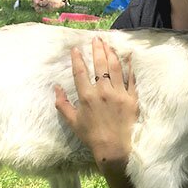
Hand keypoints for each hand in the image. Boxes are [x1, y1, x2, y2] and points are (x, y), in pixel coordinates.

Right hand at [55, 36, 137, 167]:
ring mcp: (119, 94)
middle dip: (97, 49)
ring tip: (108, 44)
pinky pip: (131, 78)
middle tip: (96, 39)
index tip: (76, 49)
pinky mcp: (132, 98)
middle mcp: (103, 91)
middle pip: (100, 64)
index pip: (80, 71)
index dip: (77, 58)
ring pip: (115, 67)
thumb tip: (55, 88)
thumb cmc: (91, 136)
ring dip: (111, 53)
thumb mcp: (72, 121)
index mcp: (86, 96)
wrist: (113, 149)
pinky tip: (127, 56)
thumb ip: (62, 104)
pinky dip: (129, 66)